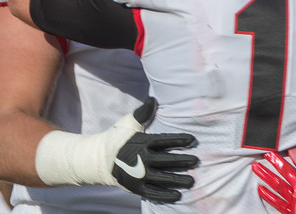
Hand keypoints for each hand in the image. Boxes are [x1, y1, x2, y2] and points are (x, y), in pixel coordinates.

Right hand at [35, 97, 197, 201]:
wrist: (99, 160)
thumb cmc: (118, 139)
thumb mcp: (127, 123)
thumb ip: (142, 112)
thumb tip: (153, 99)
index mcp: (141, 142)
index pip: (163, 140)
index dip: (178, 140)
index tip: (192, 139)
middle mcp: (141, 160)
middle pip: (166, 161)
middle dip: (182, 161)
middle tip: (196, 161)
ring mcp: (139, 176)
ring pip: (162, 179)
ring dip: (178, 180)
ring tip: (192, 181)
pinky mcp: (136, 188)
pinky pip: (153, 193)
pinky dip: (165, 195)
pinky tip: (178, 195)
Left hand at [252, 146, 295, 213]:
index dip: (295, 153)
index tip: (290, 148)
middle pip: (285, 170)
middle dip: (275, 161)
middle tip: (265, 153)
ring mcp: (295, 199)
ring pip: (277, 184)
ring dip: (266, 175)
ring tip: (255, 168)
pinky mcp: (292, 210)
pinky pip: (277, 202)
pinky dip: (269, 196)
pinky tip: (260, 189)